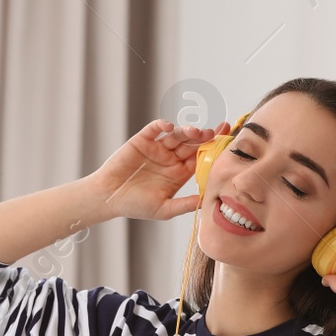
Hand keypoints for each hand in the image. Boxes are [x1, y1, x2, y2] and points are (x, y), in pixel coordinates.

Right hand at [88, 118, 229, 221]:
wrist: (108, 198)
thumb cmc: (135, 205)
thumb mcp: (164, 209)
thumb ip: (184, 204)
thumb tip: (206, 201)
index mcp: (179, 173)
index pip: (200, 158)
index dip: (213, 150)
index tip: (226, 141)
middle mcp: (170, 158)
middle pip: (192, 144)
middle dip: (204, 137)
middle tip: (213, 133)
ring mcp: (157, 148)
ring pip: (177, 135)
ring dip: (187, 131)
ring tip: (194, 132)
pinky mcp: (142, 141)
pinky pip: (155, 129)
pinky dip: (162, 125)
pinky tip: (169, 127)